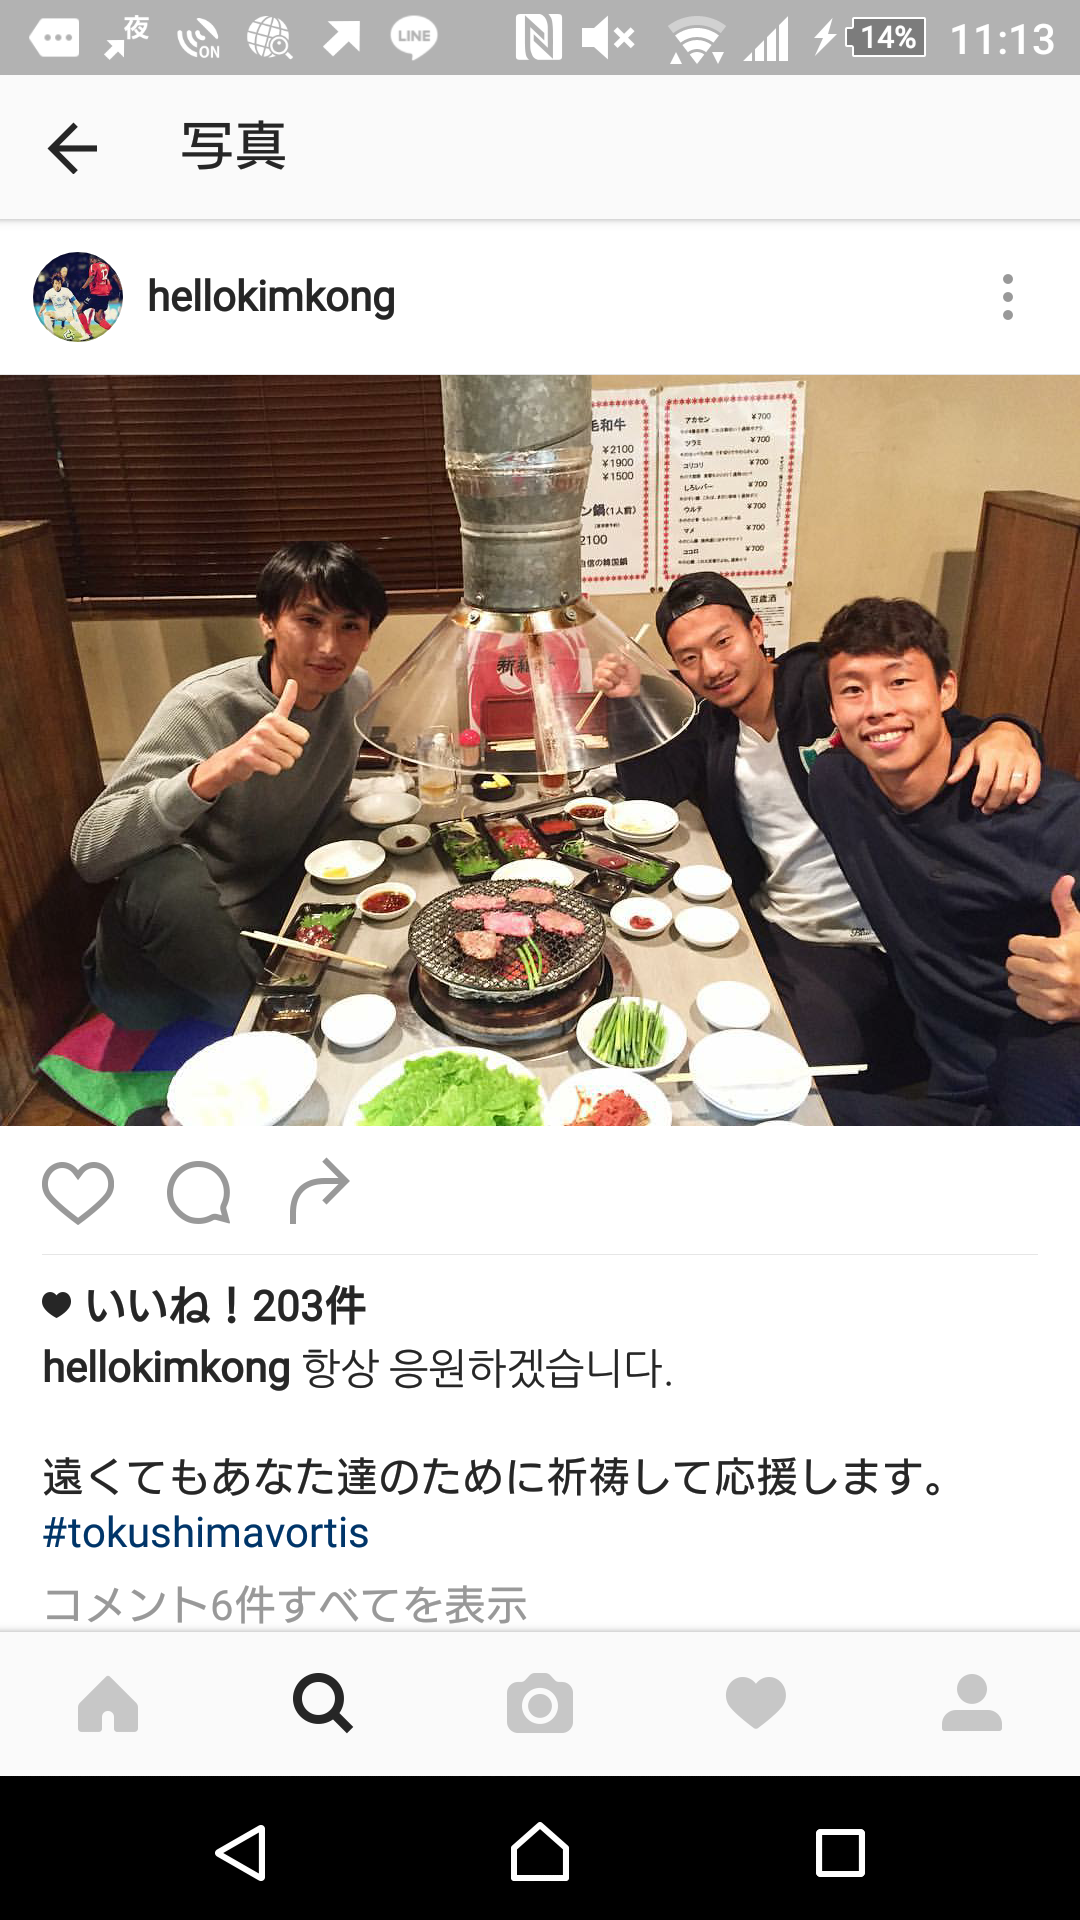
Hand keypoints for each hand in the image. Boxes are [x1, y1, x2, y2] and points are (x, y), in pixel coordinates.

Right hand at [190, 679, 309, 799]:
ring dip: (279, 764)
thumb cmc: (258, 739)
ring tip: (267, 757)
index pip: (304, 737)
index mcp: (273, 718)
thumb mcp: (273, 719)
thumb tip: (293, 680)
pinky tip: (261, 764)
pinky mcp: (249, 757)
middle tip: (272, 751)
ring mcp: (256, 743)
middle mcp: (264, 728)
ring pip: (287, 762)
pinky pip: (275, 769)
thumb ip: (286, 702)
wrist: (234, 758)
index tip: (281, 739)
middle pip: (297, 752)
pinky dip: (270, 770)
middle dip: (288, 755)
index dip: (296, 743)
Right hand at [593, 651, 641, 699]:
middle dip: (615, 669)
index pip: (608, 656)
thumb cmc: (632, 679)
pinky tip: (611, 686)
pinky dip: (607, 684)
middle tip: (622, 675)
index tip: (623, 666)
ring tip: (617, 681)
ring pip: (601, 671)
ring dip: (613, 677)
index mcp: (611, 661)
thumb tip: (622, 647)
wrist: (632, 691)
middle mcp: (604, 667)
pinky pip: (598, 681)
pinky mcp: (599, 685)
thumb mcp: (632, 665)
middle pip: (603, 663)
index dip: (616, 661)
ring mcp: (600, 675)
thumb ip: (626, 656)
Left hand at [948, 721, 1040, 813]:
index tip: (976, 803)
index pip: (985, 779)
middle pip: (1000, 787)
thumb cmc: (987, 744)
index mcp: (990, 754)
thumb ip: (961, 765)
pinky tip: (1019, 801)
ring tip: (999, 807)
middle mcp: (1008, 757)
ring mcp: (1022, 760)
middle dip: (992, 803)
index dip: (979, 794)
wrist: (1010, 730)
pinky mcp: (1034, 762)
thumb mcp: (971, 749)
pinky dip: (1028, 793)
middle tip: (986, 810)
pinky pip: (1034, 781)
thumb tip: (950, 781)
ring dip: (1007, 801)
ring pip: (1016, 787)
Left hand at [1006, 875, 1079, 1022]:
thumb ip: (1065, 904)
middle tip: (1037, 961)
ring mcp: (1051, 996)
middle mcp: (1053, 974)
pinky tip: (1044, 990)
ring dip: (1024, 978)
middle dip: (1022, 960)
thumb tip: (1064, 878)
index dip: (1024, 943)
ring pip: (1015, 983)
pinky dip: (1029, 997)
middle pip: (1012, 964)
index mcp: (1057, 950)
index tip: (1035, 945)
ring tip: (1041, 975)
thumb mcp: (1079, 928)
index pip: (1015, 944)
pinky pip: (1021, 1002)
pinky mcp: (1051, 1014)